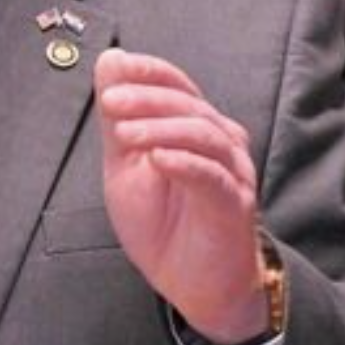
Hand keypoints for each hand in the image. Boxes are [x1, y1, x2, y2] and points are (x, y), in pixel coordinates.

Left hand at [93, 48, 266, 344]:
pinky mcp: (233, 204)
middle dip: (147, 98)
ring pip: (203, 135)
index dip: (149, 72)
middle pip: (189, 105)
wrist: (191, 283)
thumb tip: (110, 61)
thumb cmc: (162, 223)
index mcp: (196, 127)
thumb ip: (118, 118)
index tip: (116, 67)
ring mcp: (231, 172)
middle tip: (111, 102)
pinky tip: (159, 159)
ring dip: (161, 128)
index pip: (177, 85)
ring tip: (125, 134)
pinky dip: (185, 163)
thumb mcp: (126, 166)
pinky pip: (212, 176)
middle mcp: (221, 142)